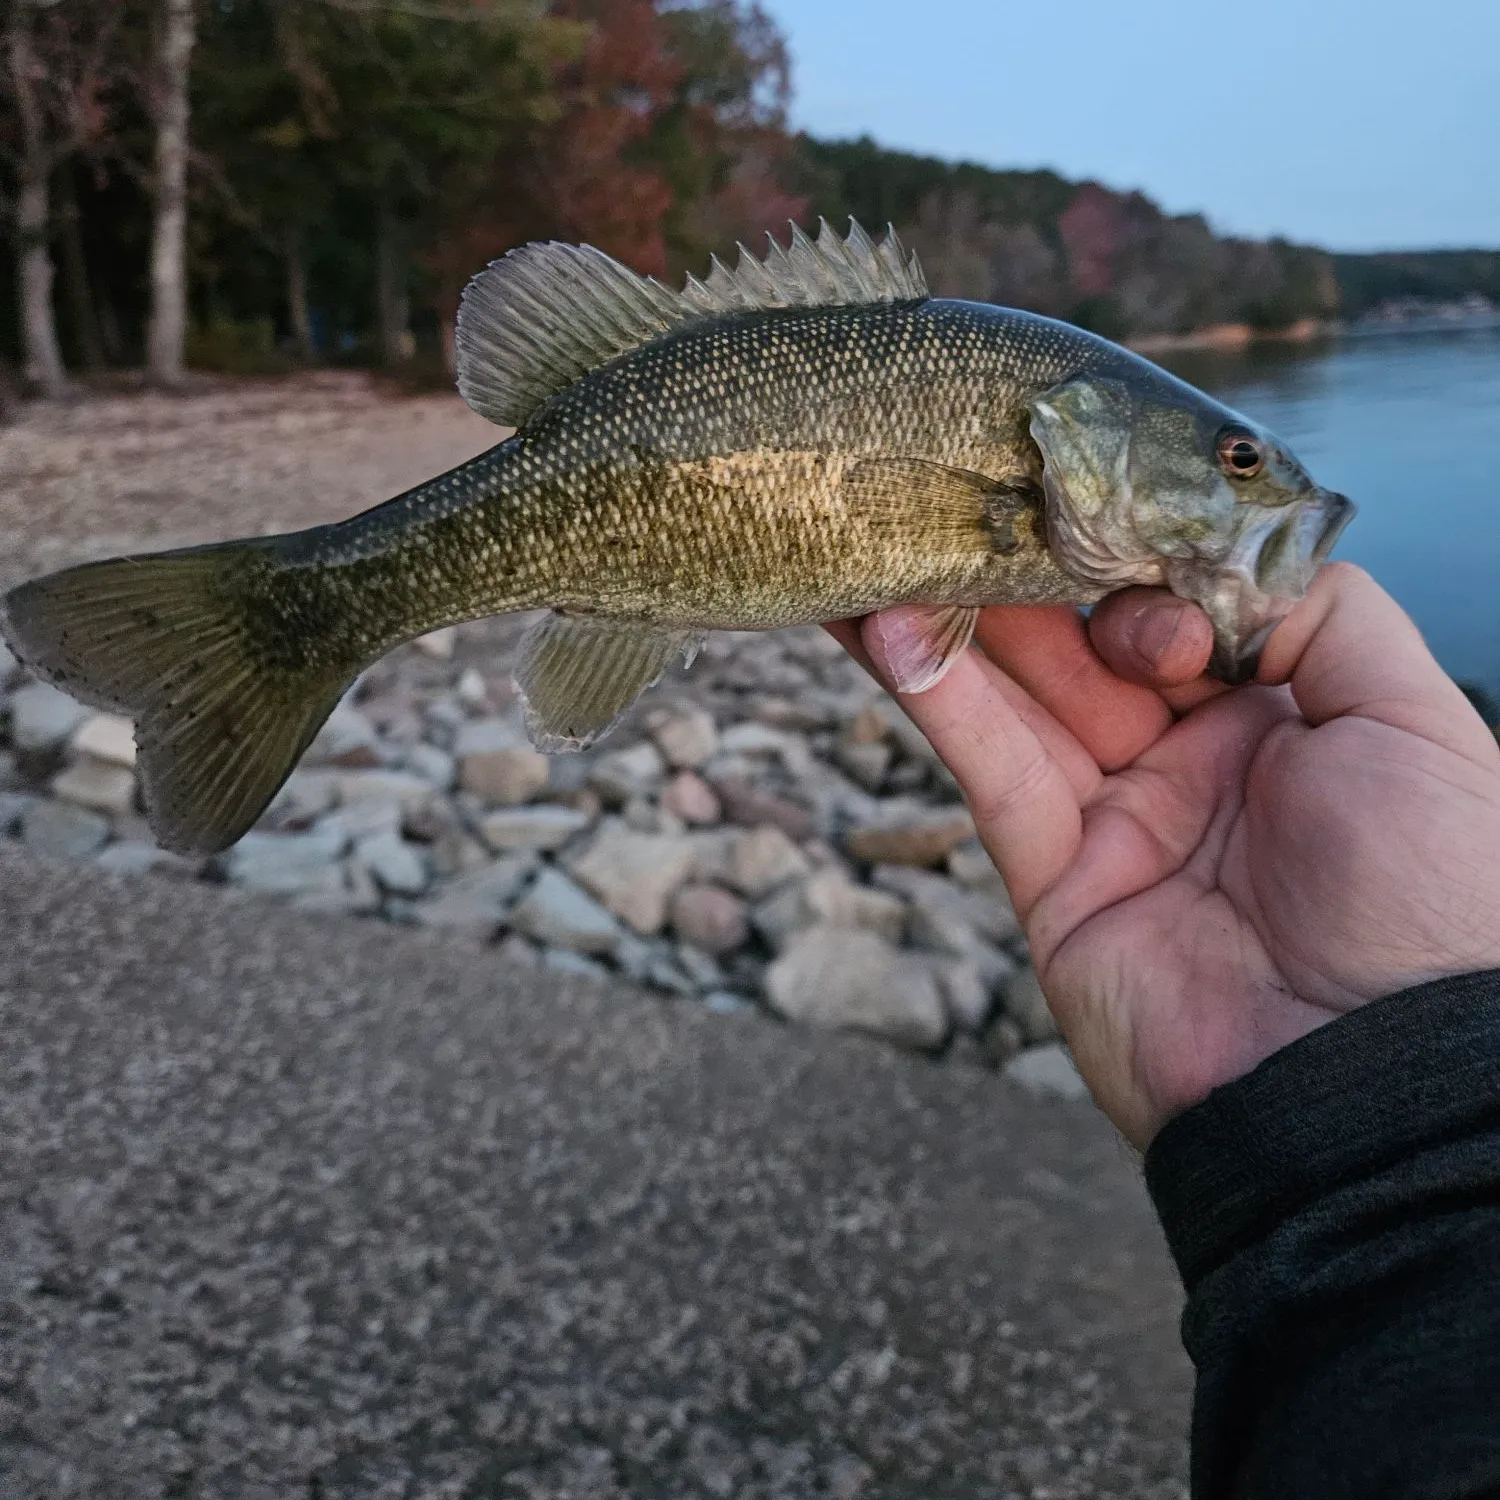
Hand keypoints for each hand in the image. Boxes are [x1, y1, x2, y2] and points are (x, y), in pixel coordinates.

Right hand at [830, 564, 1499, 1148]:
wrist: (1374, 1076)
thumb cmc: (1426, 894)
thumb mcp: (1412, 718)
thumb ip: (1326, 614)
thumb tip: (1217, 560)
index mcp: (1281, 719)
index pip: (1182, 613)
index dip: (1143, 570)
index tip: (1114, 539)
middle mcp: (1193, 762)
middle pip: (1087, 649)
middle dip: (1025, 579)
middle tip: (951, 503)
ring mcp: (1120, 823)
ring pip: (1024, 702)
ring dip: (952, 624)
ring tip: (885, 549)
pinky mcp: (1055, 882)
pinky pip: (995, 777)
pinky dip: (942, 703)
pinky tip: (889, 633)